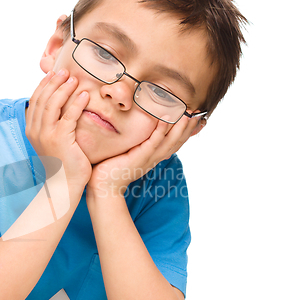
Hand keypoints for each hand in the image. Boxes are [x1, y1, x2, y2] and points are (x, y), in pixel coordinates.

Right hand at [26, 69, 91, 188]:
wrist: (65, 184)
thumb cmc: (63, 162)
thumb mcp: (54, 141)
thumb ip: (53, 124)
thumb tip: (61, 106)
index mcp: (31, 130)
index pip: (35, 100)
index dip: (43, 85)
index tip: (53, 73)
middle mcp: (35, 131)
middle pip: (42, 98)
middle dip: (53, 82)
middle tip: (65, 70)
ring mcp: (46, 135)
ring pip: (52, 104)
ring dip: (63, 88)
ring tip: (74, 78)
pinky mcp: (60, 139)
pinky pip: (68, 116)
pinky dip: (76, 103)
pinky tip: (84, 95)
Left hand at [86, 113, 205, 198]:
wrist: (103, 185)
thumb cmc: (111, 168)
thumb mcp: (127, 154)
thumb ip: (134, 144)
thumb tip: (133, 132)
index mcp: (153, 157)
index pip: (174, 143)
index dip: (186, 133)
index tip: (196, 121)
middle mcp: (154, 158)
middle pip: (176, 142)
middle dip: (188, 129)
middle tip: (197, 114)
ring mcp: (148, 158)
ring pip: (169, 141)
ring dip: (180, 128)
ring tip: (188, 114)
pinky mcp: (140, 157)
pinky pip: (154, 141)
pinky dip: (161, 130)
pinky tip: (166, 119)